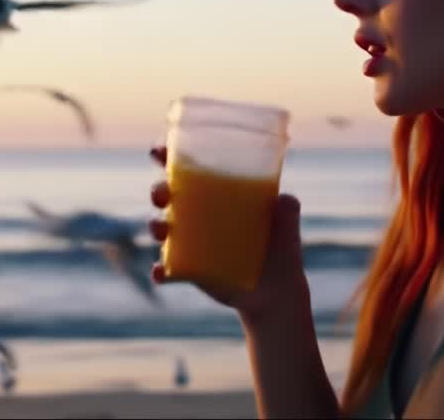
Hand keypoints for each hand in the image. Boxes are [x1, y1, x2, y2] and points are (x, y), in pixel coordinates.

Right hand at [147, 146, 310, 323]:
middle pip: (168, 195)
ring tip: (162, 230)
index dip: (169, 157)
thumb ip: (287, 207)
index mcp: (218, 194)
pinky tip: (160, 272)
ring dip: (155, 226)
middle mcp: (200, 215)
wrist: (277, 293)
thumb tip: (284, 198)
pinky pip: (167, 270)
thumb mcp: (287, 222)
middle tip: (162, 194)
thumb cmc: (282, 250)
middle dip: (158, 190)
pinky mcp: (189, 271)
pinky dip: (160, 271)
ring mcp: (191, 243)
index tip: (158, 151)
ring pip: (162, 228)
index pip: (189, 169)